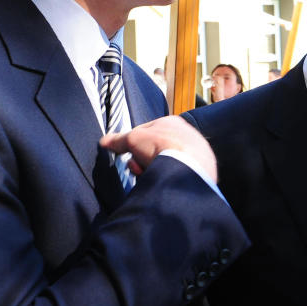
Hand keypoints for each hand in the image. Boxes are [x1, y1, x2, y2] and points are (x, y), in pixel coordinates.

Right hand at [100, 115, 217, 181]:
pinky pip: (179, 175)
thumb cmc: (163, 147)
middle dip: (142, 160)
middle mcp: (187, 135)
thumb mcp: (133, 139)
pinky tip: (162, 183)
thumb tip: (105, 141)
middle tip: (138, 168)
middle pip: (156, 150)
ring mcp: (196, 153)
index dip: (133, 144)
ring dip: (154, 170)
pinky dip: (169, 179)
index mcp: (172, 123)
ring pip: (167, 163)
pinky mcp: (202, 171)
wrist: (187, 168)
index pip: (147, 131)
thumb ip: (119, 140)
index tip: (126, 153)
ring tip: (149, 176)